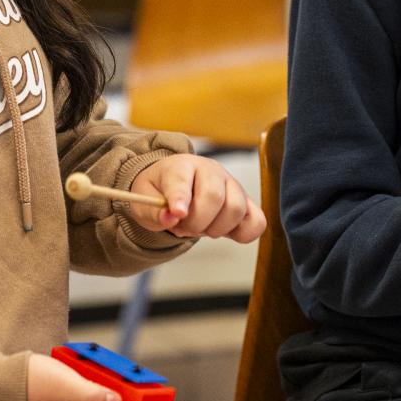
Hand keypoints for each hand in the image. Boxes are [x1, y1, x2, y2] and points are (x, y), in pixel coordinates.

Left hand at [129, 155, 265, 242]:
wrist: (174, 188)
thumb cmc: (160, 193)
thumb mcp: (143, 202)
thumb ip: (154, 212)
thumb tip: (170, 218)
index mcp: (181, 166)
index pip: (182, 179)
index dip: (180, 197)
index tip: (178, 213)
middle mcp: (211, 170)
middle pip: (214, 197)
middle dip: (196, 222)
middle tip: (182, 227)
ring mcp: (232, 185)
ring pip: (236, 210)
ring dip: (215, 229)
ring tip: (199, 227)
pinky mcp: (247, 202)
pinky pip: (257, 222)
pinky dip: (242, 234)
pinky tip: (222, 231)